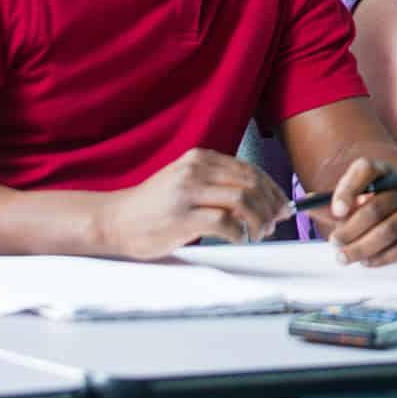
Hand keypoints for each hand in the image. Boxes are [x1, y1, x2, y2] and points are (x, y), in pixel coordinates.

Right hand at [99, 148, 290, 259]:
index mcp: (200, 158)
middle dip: (271, 205)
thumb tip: (264, 201)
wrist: (113, 220)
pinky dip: (240, 232)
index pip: (250, 170)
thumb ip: (219, 185)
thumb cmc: (154, 207)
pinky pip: (224, 222)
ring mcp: (187, 192)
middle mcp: (195, 170)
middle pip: (251, 183)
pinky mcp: (182, 216)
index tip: (283, 206)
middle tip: (276, 223)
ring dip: (260, 219)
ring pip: (243, 199)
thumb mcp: (187, 183)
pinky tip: (240, 238)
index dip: (272, 189)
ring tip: (260, 232)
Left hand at [305, 156, 396, 266]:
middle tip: (334, 243)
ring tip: (343, 257)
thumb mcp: (350, 204)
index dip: (349, 189)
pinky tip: (366, 261)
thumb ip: (329, 205)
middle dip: (351, 229)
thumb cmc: (371, 209)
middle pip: (376, 207)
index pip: (366, 170)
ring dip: (362, 247)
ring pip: (388, 230)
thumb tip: (303, 205)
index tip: (336, 211)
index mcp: (384, 171)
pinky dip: (381, 257)